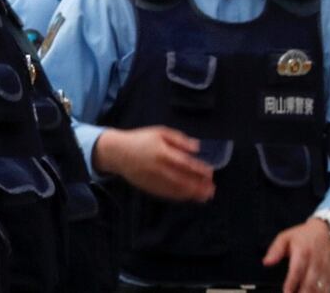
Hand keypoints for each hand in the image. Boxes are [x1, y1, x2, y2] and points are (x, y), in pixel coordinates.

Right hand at [93, 126, 214, 201]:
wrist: (117, 152)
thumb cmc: (140, 139)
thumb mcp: (160, 132)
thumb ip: (179, 139)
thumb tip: (197, 147)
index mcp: (163, 153)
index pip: (186, 164)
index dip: (199, 170)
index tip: (210, 173)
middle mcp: (160, 168)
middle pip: (183, 180)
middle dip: (199, 186)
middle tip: (212, 189)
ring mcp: (154, 180)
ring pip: (176, 190)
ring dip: (192, 194)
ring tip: (205, 196)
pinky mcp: (149, 187)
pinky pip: (167, 194)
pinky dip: (180, 196)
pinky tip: (188, 196)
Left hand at [263, 218, 329, 292]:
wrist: (325, 231)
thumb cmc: (302, 235)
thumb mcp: (285, 237)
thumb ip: (275, 250)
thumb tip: (266, 262)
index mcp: (302, 252)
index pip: (297, 271)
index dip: (291, 283)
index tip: (286, 292)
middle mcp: (315, 262)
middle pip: (310, 282)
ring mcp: (324, 268)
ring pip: (320, 287)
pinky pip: (328, 287)